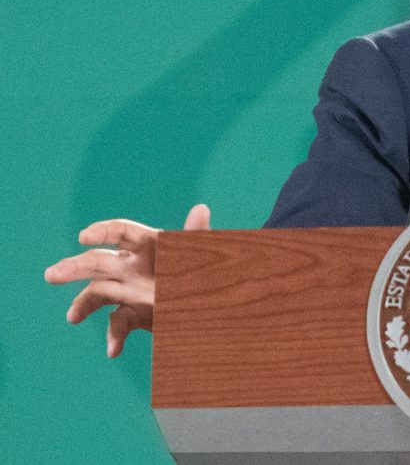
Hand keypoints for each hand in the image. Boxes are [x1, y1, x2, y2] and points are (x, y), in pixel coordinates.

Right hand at [44, 204, 210, 356]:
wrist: (210, 304)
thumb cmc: (203, 270)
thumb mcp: (202, 255)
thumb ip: (197, 235)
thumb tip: (201, 208)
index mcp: (148, 245)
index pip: (121, 232)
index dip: (102, 232)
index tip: (84, 237)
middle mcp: (132, 266)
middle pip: (98, 263)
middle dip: (74, 268)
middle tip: (51, 276)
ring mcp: (129, 290)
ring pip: (97, 293)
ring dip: (82, 304)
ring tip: (72, 317)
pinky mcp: (133, 314)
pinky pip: (117, 324)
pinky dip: (114, 336)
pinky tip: (113, 350)